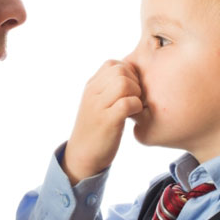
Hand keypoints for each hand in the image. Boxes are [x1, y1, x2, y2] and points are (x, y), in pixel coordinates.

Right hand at [62, 60, 143, 185]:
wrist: (82, 155)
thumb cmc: (96, 129)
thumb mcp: (98, 103)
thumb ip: (109, 87)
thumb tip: (133, 75)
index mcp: (91, 86)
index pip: (113, 64)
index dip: (128, 73)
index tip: (131, 90)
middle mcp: (92, 93)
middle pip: (121, 70)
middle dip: (135, 82)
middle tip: (135, 98)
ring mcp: (98, 106)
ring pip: (124, 84)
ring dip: (136, 94)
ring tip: (134, 107)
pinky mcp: (107, 121)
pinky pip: (127, 103)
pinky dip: (136, 108)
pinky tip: (133, 116)